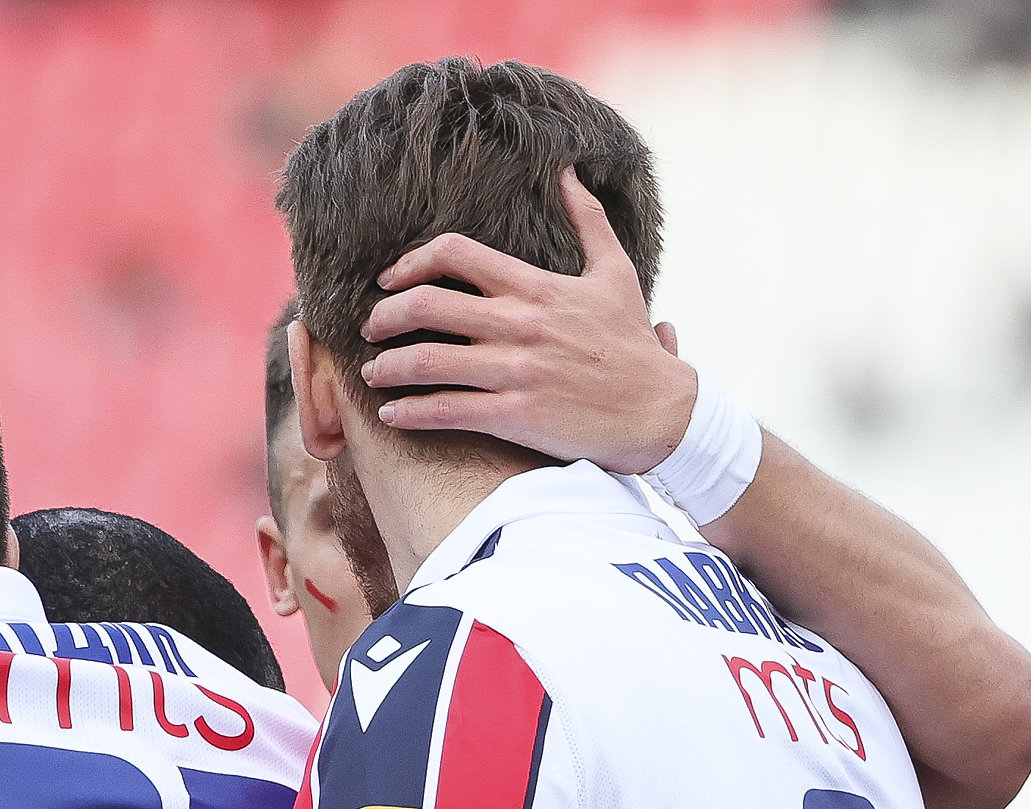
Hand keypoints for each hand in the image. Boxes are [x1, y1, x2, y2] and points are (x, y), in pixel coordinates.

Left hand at [358, 168, 694, 473]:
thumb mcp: (616, 273)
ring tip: (372, 373)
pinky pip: (445, 411)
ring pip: (425, 362)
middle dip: (384, 317)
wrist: (659, 411)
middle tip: (370, 329)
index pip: (454, 254)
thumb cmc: (632, 344)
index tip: (389, 281)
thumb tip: (567, 171)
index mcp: (535, 286)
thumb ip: (588, 220)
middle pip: (425, 306)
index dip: (409, 262)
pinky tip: (392, 415)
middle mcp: (519, 323)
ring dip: (387, 368)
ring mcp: (515, 370)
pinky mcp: (515, 414)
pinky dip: (408, 413)